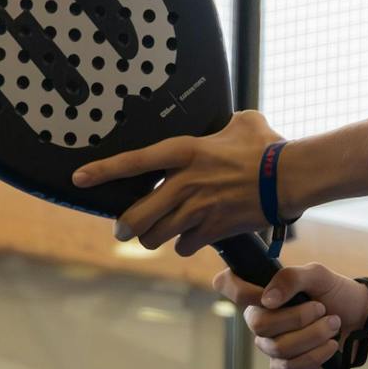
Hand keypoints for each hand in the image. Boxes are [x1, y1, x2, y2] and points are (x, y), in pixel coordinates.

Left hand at [71, 109, 278, 254]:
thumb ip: (222, 124)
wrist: (288, 178)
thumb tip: (225, 123)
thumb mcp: (241, 122)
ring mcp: (196, 210)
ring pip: (156, 236)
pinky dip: (183, 245)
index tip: (79, 179)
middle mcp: (184, 183)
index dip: (102, 172)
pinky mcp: (212, 231)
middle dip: (124, 226)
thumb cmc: (266, 146)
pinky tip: (189, 238)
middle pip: (136, 216)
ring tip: (154, 235)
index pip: (132, 163)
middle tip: (121, 228)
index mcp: (184, 152)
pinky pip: (184, 246)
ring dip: (152, 238)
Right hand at [214, 261, 367, 368]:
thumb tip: (267, 299)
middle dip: (297, 318)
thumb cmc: (336, 293)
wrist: (362, 317)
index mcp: (261, 292)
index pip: (229, 286)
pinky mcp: (287, 366)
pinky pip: (290, 367)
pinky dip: (315, 355)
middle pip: (259, 324)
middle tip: (322, 309)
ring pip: (279, 347)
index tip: (271, 293)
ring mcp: (271, 344)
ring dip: (313, 335)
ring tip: (333, 324)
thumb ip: (291, 278)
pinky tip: (331, 345)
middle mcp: (260, 319)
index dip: (240, 289)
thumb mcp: (317, 274)